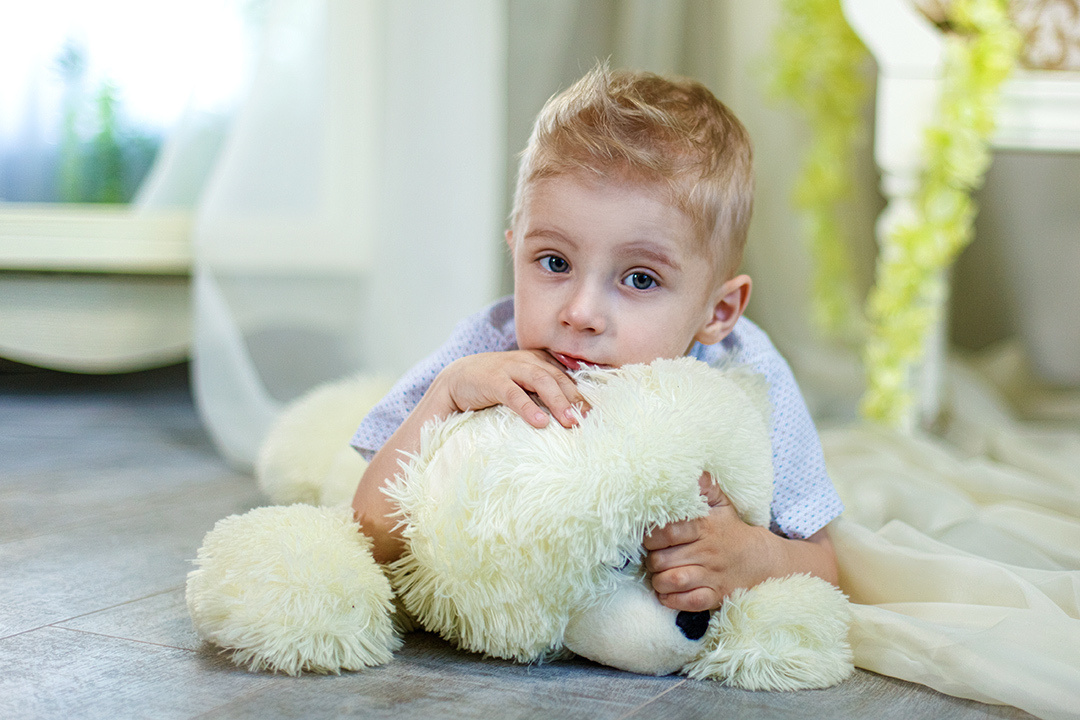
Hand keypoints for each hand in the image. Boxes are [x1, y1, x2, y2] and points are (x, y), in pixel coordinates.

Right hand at [434, 350, 587, 428]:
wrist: (455, 379)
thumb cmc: (493, 385)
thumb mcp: (521, 385)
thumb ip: (542, 391)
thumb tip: (569, 414)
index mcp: (536, 361)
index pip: (565, 376)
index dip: (581, 393)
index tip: (595, 413)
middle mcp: (526, 361)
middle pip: (558, 378)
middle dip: (575, 399)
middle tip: (588, 418)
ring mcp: (509, 368)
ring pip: (541, 381)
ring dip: (558, 402)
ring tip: (570, 422)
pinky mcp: (492, 381)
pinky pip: (514, 394)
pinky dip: (528, 408)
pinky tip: (540, 423)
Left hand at [643, 472, 775, 611]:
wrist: (762, 560)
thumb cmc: (731, 530)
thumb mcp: (721, 505)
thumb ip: (705, 488)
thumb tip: (695, 471)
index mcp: (705, 528)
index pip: (668, 531)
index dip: (651, 537)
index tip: (649, 538)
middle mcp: (707, 552)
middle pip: (664, 559)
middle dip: (652, 560)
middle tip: (654, 557)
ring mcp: (712, 576)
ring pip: (673, 581)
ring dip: (659, 581)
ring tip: (659, 575)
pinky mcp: (716, 596)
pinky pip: (688, 602)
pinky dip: (672, 600)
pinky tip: (667, 593)